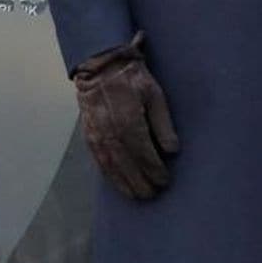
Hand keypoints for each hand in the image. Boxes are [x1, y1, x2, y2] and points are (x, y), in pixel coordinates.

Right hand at [73, 32, 179, 199]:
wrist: (100, 66)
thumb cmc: (133, 78)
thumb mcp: (155, 95)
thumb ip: (163, 124)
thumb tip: (172, 151)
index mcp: (129, 121)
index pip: (144, 153)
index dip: (154, 169)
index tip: (165, 181)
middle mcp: (110, 131)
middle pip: (126, 164)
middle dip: (140, 182)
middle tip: (153, 195)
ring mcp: (96, 134)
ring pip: (111, 166)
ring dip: (124, 183)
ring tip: (137, 196)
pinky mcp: (88, 135)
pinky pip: (99, 160)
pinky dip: (109, 175)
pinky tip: (117, 183)